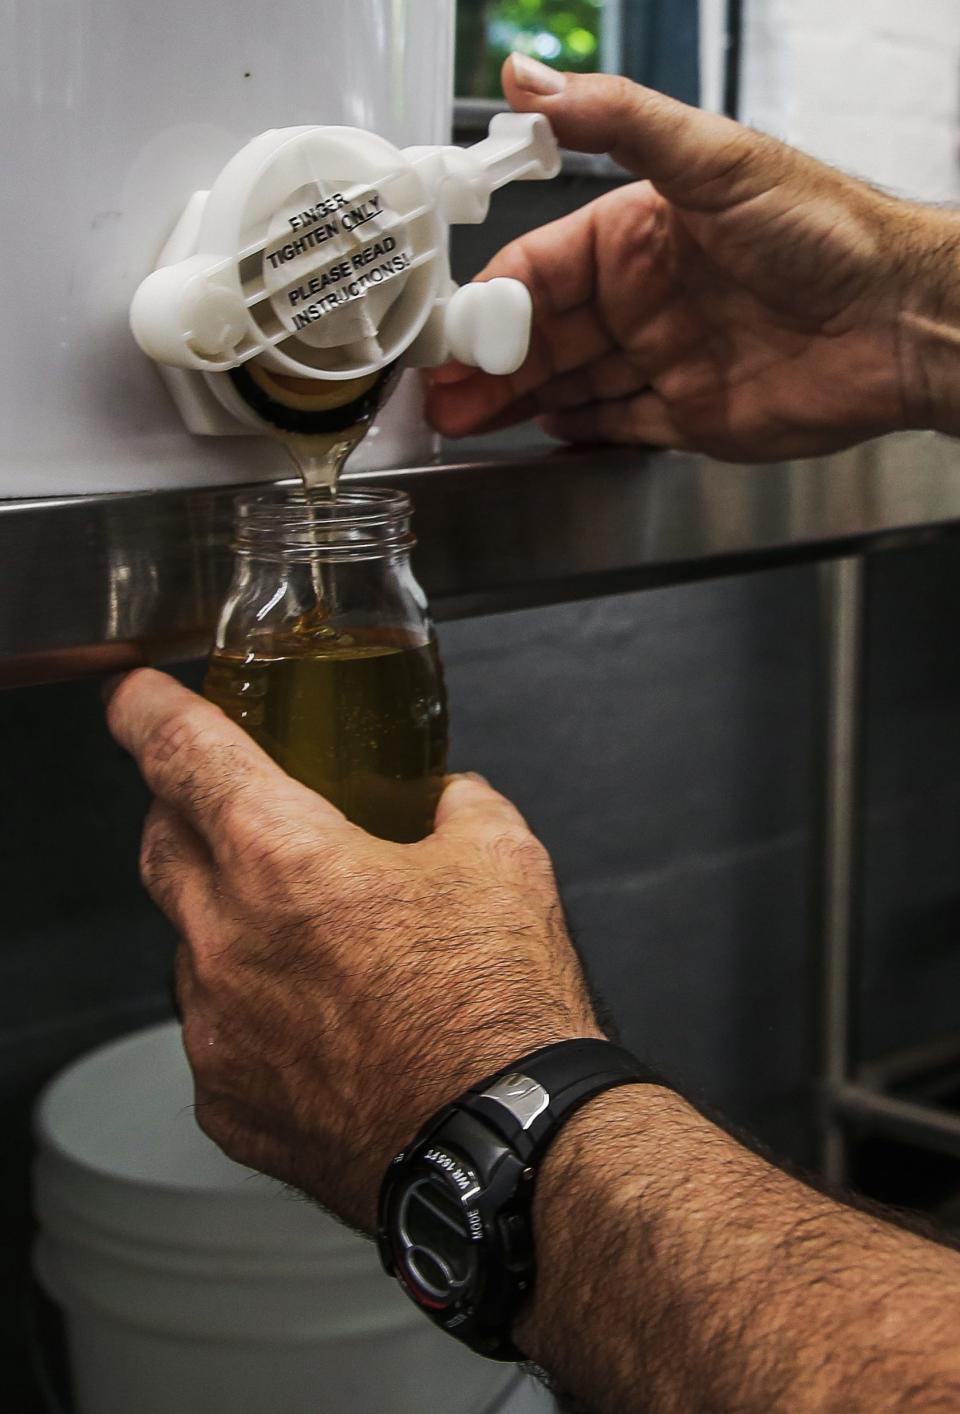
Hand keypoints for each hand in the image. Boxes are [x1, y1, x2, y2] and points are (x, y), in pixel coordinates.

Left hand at [106, 669, 600, 1230]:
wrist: (501, 1145)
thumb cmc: (498, 1008)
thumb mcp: (504, 862)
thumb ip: (460, 805)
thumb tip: (451, 800)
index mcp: (283, 858)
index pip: (181, 753)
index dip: (148, 711)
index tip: (133, 698)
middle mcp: (226, 939)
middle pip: (160, 842)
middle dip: (184, 813)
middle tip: (234, 813)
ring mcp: (216, 1027)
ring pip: (188, 943)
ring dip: (227, 923)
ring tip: (313, 944)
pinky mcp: (225, 1100)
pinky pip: (215, 1030)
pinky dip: (249, 1010)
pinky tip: (319, 1022)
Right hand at [428, 55, 959, 460]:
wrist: (902, 321)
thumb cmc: (823, 230)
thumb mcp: (711, 159)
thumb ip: (615, 120)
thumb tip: (524, 79)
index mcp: (637, 233)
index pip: (538, 268)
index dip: (488, 303)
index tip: (448, 335)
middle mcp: (645, 296)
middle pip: (542, 334)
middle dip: (488, 364)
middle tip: (438, 397)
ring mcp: (665, 357)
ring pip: (568, 382)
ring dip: (514, 400)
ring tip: (462, 421)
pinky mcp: (691, 414)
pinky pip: (617, 424)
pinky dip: (577, 429)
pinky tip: (538, 431)